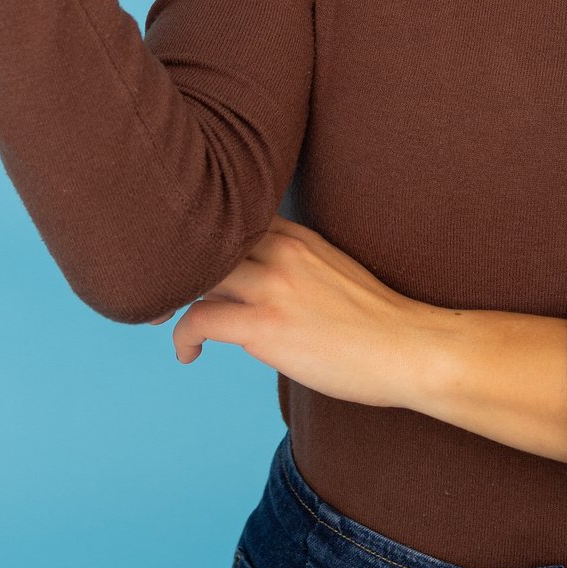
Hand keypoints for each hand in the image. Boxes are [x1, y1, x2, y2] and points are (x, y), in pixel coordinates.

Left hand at [146, 216, 451, 411]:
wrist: (409, 348)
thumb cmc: (378, 324)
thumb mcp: (335, 273)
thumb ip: (294, 268)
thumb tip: (256, 288)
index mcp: (297, 236)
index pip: (229, 214)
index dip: (197, 233)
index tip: (180, 255)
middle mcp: (281, 250)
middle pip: (202, 235)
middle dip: (172, 258)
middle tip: (156, 283)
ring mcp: (272, 285)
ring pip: (194, 272)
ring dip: (169, 295)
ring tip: (161, 318)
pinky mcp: (265, 325)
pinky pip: (199, 319)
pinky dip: (181, 336)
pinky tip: (187, 353)